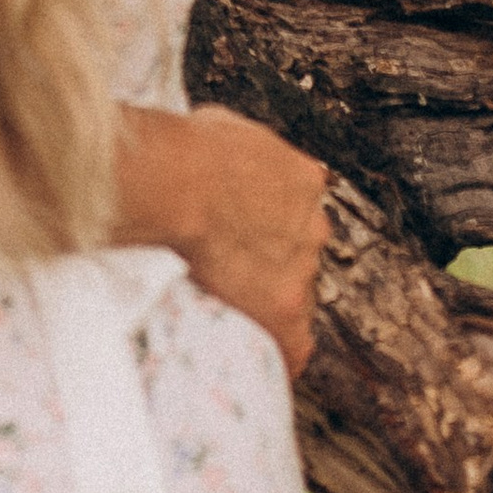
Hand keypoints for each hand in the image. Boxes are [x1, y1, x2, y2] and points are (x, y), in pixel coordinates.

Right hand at [164, 106, 329, 376]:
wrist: (179, 184)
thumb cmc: (188, 151)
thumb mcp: (226, 128)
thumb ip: (243, 152)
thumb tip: (223, 151)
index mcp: (303, 180)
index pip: (299, 211)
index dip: (271, 226)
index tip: (248, 235)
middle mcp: (313, 226)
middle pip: (300, 255)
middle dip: (273, 264)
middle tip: (233, 272)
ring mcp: (303, 270)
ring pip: (296, 297)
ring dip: (269, 304)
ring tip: (231, 313)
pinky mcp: (286, 308)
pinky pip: (296, 344)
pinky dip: (282, 353)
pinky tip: (265, 363)